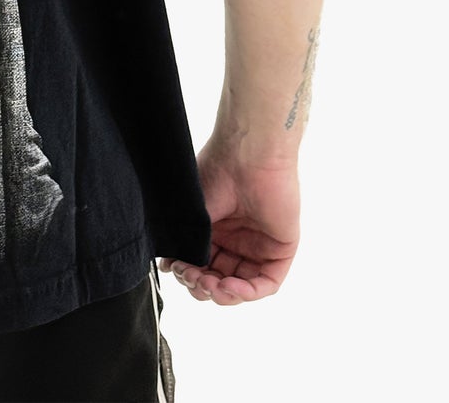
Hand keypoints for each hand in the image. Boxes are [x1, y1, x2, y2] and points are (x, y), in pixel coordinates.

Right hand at [157, 142, 299, 304]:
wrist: (246, 155)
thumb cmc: (216, 172)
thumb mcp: (193, 213)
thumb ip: (184, 242)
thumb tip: (168, 268)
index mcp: (215, 229)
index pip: (201, 265)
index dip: (188, 274)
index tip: (176, 270)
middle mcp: (236, 239)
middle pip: (220, 279)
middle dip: (204, 286)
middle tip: (192, 278)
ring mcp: (258, 246)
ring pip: (242, 286)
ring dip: (224, 294)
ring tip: (211, 285)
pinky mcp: (280, 250)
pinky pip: (266, 283)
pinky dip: (247, 292)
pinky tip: (230, 286)